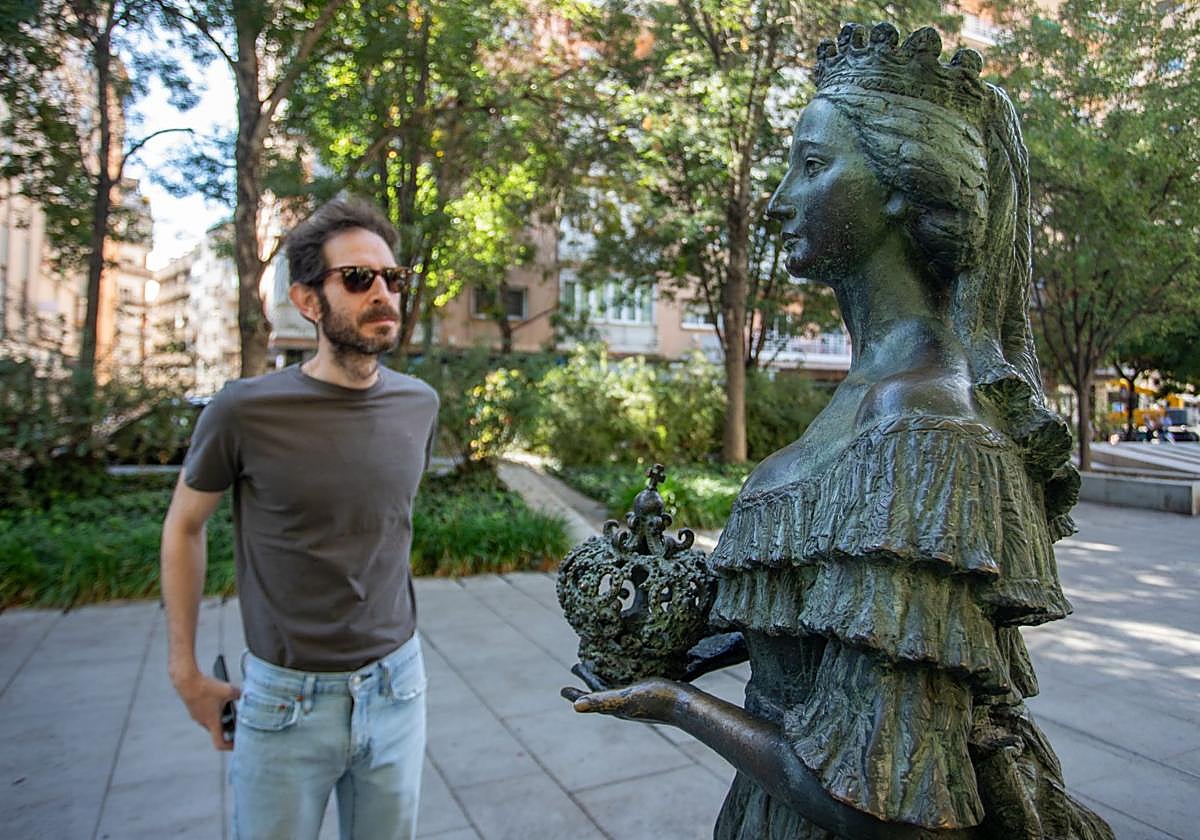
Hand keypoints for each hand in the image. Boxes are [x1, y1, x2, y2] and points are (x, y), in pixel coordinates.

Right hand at [173, 670, 240, 750]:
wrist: (186, 681)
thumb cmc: (206, 687)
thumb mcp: (229, 690)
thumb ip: (240, 695)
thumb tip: (249, 695)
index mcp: (212, 722)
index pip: (220, 743)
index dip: (230, 746)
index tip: (238, 743)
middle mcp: (204, 722)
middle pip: (219, 731)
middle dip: (231, 728)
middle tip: (241, 721)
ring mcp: (197, 716)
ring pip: (213, 721)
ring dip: (223, 718)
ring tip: (232, 706)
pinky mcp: (194, 709)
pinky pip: (207, 714)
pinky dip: (215, 710)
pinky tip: (221, 698)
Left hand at [561, 676, 690, 724]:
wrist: (687, 705)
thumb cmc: (656, 701)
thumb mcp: (625, 698)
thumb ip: (601, 700)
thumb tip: (575, 707)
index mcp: (616, 706)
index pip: (590, 699)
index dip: (575, 694)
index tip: (562, 689)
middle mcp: (626, 703)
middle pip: (601, 690)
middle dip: (589, 680)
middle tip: (577, 667)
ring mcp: (639, 698)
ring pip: (617, 684)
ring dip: (606, 675)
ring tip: (600, 663)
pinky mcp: (652, 689)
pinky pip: (632, 679)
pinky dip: (624, 671)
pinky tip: (631, 664)